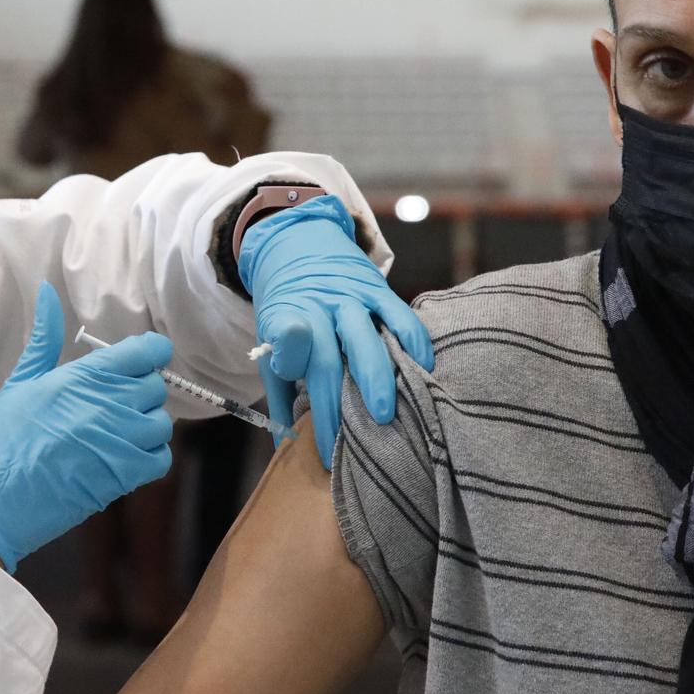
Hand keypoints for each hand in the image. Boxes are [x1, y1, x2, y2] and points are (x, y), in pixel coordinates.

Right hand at [0, 283, 174, 573]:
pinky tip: (124, 455)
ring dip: (145, 424)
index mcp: (84, 377)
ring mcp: (121, 440)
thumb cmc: (5, 439)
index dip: (149, 353)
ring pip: (161, 422)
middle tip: (113, 403)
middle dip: (140, 391)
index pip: (145, 351)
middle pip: (155, 385)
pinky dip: (150, 456)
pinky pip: (161, 457)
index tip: (139, 360)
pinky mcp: (126, 474)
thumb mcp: (21, 381)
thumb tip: (47, 292)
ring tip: (116, 431)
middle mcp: (109, 404)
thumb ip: (45, 337)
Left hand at [238, 195, 432, 467]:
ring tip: (385, 413)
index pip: (286, 342)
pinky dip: (413, 341)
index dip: (290, 358)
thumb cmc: (288, 309)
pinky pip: (399, 315)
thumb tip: (283, 448)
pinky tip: (424, 368)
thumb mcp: (269, 342)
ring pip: (365, 338)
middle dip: (335, 401)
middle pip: (327, 357)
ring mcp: (349, 297)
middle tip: (345, 441)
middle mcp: (317, 308)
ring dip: (375, 376)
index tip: (294, 381)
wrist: (299, 245)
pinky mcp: (377, 288)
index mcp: (283, 318)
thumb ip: (279, 391)